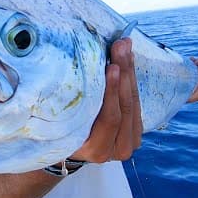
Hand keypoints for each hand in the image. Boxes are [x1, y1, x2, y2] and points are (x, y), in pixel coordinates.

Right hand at [70, 38, 142, 161]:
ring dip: (129, 71)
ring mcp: (130, 141)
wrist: (73, 148)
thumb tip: (72, 71)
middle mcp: (118, 150)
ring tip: (124, 47)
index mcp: (97, 150)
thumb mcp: (64, 123)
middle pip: (126, 107)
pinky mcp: (136, 131)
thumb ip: (74, 106)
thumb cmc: (60, 132)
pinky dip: (131, 79)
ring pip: (134, 102)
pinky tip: (127, 60)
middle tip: (121, 47)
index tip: (111, 66)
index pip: (110, 118)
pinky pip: (136, 101)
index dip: (112, 92)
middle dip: (124, 72)